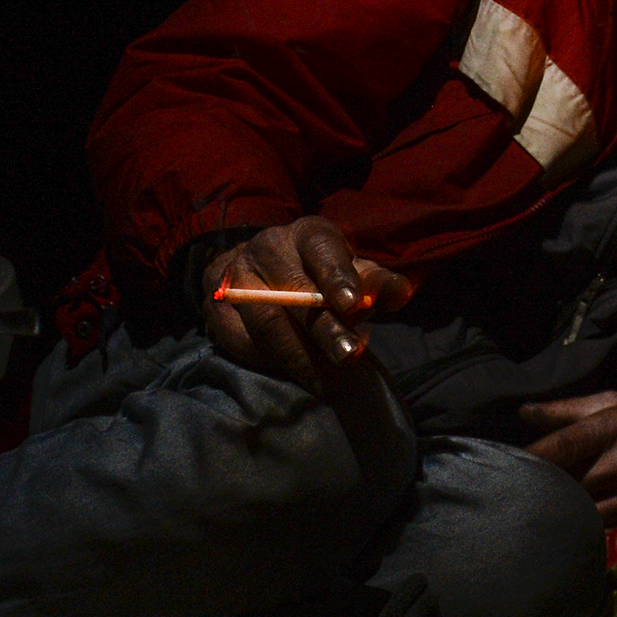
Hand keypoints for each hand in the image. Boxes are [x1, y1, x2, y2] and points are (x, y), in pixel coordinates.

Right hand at [198, 216, 411, 394]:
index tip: (354, 306)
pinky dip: (268, 360)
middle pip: (295, 293)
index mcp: (307, 234)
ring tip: (326, 382)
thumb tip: (400, 294)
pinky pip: (240, 339)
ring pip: (266, 321)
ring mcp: (236, 275)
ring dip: (298, 355)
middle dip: (324, 330)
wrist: (262, 269)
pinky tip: (294, 373)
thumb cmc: (321, 274)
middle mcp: (268, 248)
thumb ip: (377, 284)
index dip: (338, 277)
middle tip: (349, 357)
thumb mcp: (353, 271)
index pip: (322, 250)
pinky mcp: (216, 305)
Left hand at [520, 391, 616, 522]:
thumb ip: (567, 409)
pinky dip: (579, 517)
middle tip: (513, 487)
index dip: (530, 458)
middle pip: (565, 479)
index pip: (560, 444)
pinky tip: (566, 514)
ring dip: (558, 504)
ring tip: (536, 502)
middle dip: (540, 484)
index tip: (502, 465)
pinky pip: (596, 520)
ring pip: (579, 504)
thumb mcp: (615, 402)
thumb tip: (523, 413)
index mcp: (611, 424)